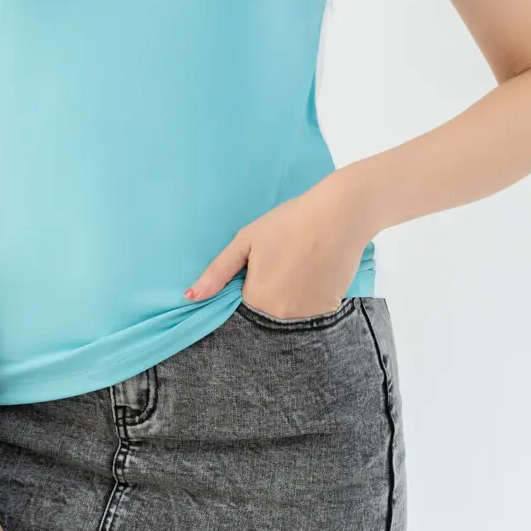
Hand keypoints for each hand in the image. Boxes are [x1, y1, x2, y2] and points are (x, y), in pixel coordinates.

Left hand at [183, 172, 369, 319]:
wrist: (339, 215)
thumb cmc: (289, 222)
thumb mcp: (246, 241)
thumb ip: (218, 272)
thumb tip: (190, 297)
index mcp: (257, 299)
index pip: (242, 305)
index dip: (249, 285)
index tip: (260, 267)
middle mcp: (281, 315)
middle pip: (265, 311)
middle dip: (269, 291)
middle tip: (283, 261)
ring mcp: (307, 314)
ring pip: (288, 312)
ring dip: (289, 295)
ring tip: (299, 264)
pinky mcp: (329, 309)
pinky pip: (310, 310)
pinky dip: (309, 296)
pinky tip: (314, 270)